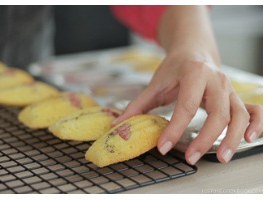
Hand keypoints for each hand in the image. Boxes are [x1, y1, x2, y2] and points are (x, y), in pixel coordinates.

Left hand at [113, 50, 261, 164]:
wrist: (193, 51)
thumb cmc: (174, 68)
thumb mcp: (154, 83)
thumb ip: (137, 105)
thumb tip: (118, 125)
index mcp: (194, 74)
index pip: (186, 106)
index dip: (175, 129)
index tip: (163, 147)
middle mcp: (217, 80)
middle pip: (218, 113)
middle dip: (205, 138)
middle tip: (190, 158)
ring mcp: (229, 89)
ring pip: (238, 115)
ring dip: (231, 138)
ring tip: (221, 158)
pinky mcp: (236, 97)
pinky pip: (253, 111)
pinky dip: (256, 124)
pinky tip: (248, 139)